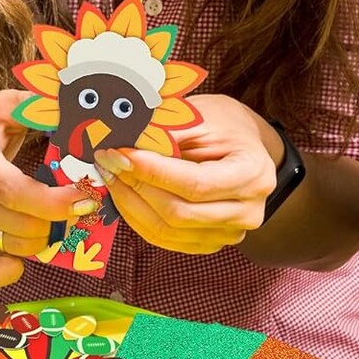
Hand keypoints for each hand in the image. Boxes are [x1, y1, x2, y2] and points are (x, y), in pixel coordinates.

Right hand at [0, 90, 94, 290]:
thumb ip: (34, 105)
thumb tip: (69, 109)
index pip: (16, 192)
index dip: (55, 202)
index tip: (85, 198)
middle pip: (21, 226)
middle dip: (59, 221)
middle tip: (79, 207)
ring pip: (14, 248)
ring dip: (46, 239)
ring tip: (57, 220)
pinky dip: (10, 272)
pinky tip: (24, 254)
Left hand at [94, 94, 278, 254]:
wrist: (247, 148)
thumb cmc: (225, 126)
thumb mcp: (201, 116)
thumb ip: (165, 134)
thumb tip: (121, 148)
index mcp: (252, 174)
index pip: (194, 184)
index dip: (151, 172)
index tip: (118, 153)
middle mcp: (247, 212)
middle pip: (178, 213)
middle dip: (135, 187)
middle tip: (106, 162)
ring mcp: (230, 233)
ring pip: (167, 231)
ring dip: (130, 204)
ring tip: (110, 175)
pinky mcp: (211, 242)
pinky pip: (166, 239)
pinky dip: (138, 218)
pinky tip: (124, 194)